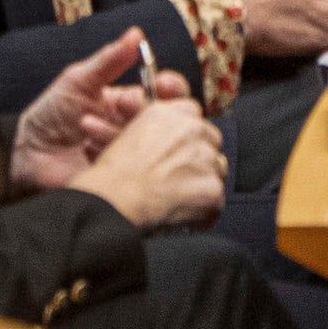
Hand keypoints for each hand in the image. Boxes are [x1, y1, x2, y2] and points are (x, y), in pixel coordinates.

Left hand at [11, 31, 183, 190]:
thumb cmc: (49, 116)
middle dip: (148, 107)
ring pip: (150, 140)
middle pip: (170, 117)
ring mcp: (133, 154)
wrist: (25, 155)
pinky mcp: (123, 176)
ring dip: (116, 129)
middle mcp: (139, 128)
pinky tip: (86, 148)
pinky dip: (108, 150)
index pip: (169, 93)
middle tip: (125, 103)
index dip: (172, 87)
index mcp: (133, 102)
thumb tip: (136, 33)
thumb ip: (108, 60)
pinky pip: (132, 163)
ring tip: (85, 126)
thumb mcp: (77, 81)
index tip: (163, 82)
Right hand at [67, 94, 225, 228]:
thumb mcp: (131, 133)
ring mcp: (205, 157)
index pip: (197, 120)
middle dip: (199, 161)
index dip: (188, 140)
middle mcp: (194, 129)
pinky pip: (216, 200)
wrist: (110, 200)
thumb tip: (178, 136)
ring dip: (202, 184)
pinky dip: (203, 212)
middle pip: (212, 143)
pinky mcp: (211, 186)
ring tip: (177, 198)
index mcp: (174, 113)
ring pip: (217, 170)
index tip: (179, 154)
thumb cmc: (112, 174)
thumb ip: (160, 128)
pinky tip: (184, 216)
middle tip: (177, 179)